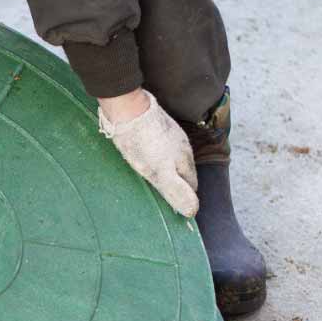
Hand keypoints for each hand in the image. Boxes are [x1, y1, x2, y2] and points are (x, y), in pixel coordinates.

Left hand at [97, 89, 198, 217]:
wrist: (128, 109)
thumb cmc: (142, 144)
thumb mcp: (159, 172)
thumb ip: (176, 191)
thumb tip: (192, 211)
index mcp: (184, 159)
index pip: (191, 185)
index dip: (185, 197)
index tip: (175, 207)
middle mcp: (183, 146)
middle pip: (185, 171)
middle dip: (179, 184)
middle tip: (166, 195)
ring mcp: (171, 134)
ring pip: (175, 158)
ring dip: (169, 169)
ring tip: (157, 178)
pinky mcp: (158, 125)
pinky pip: (163, 146)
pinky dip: (159, 155)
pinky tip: (148, 157)